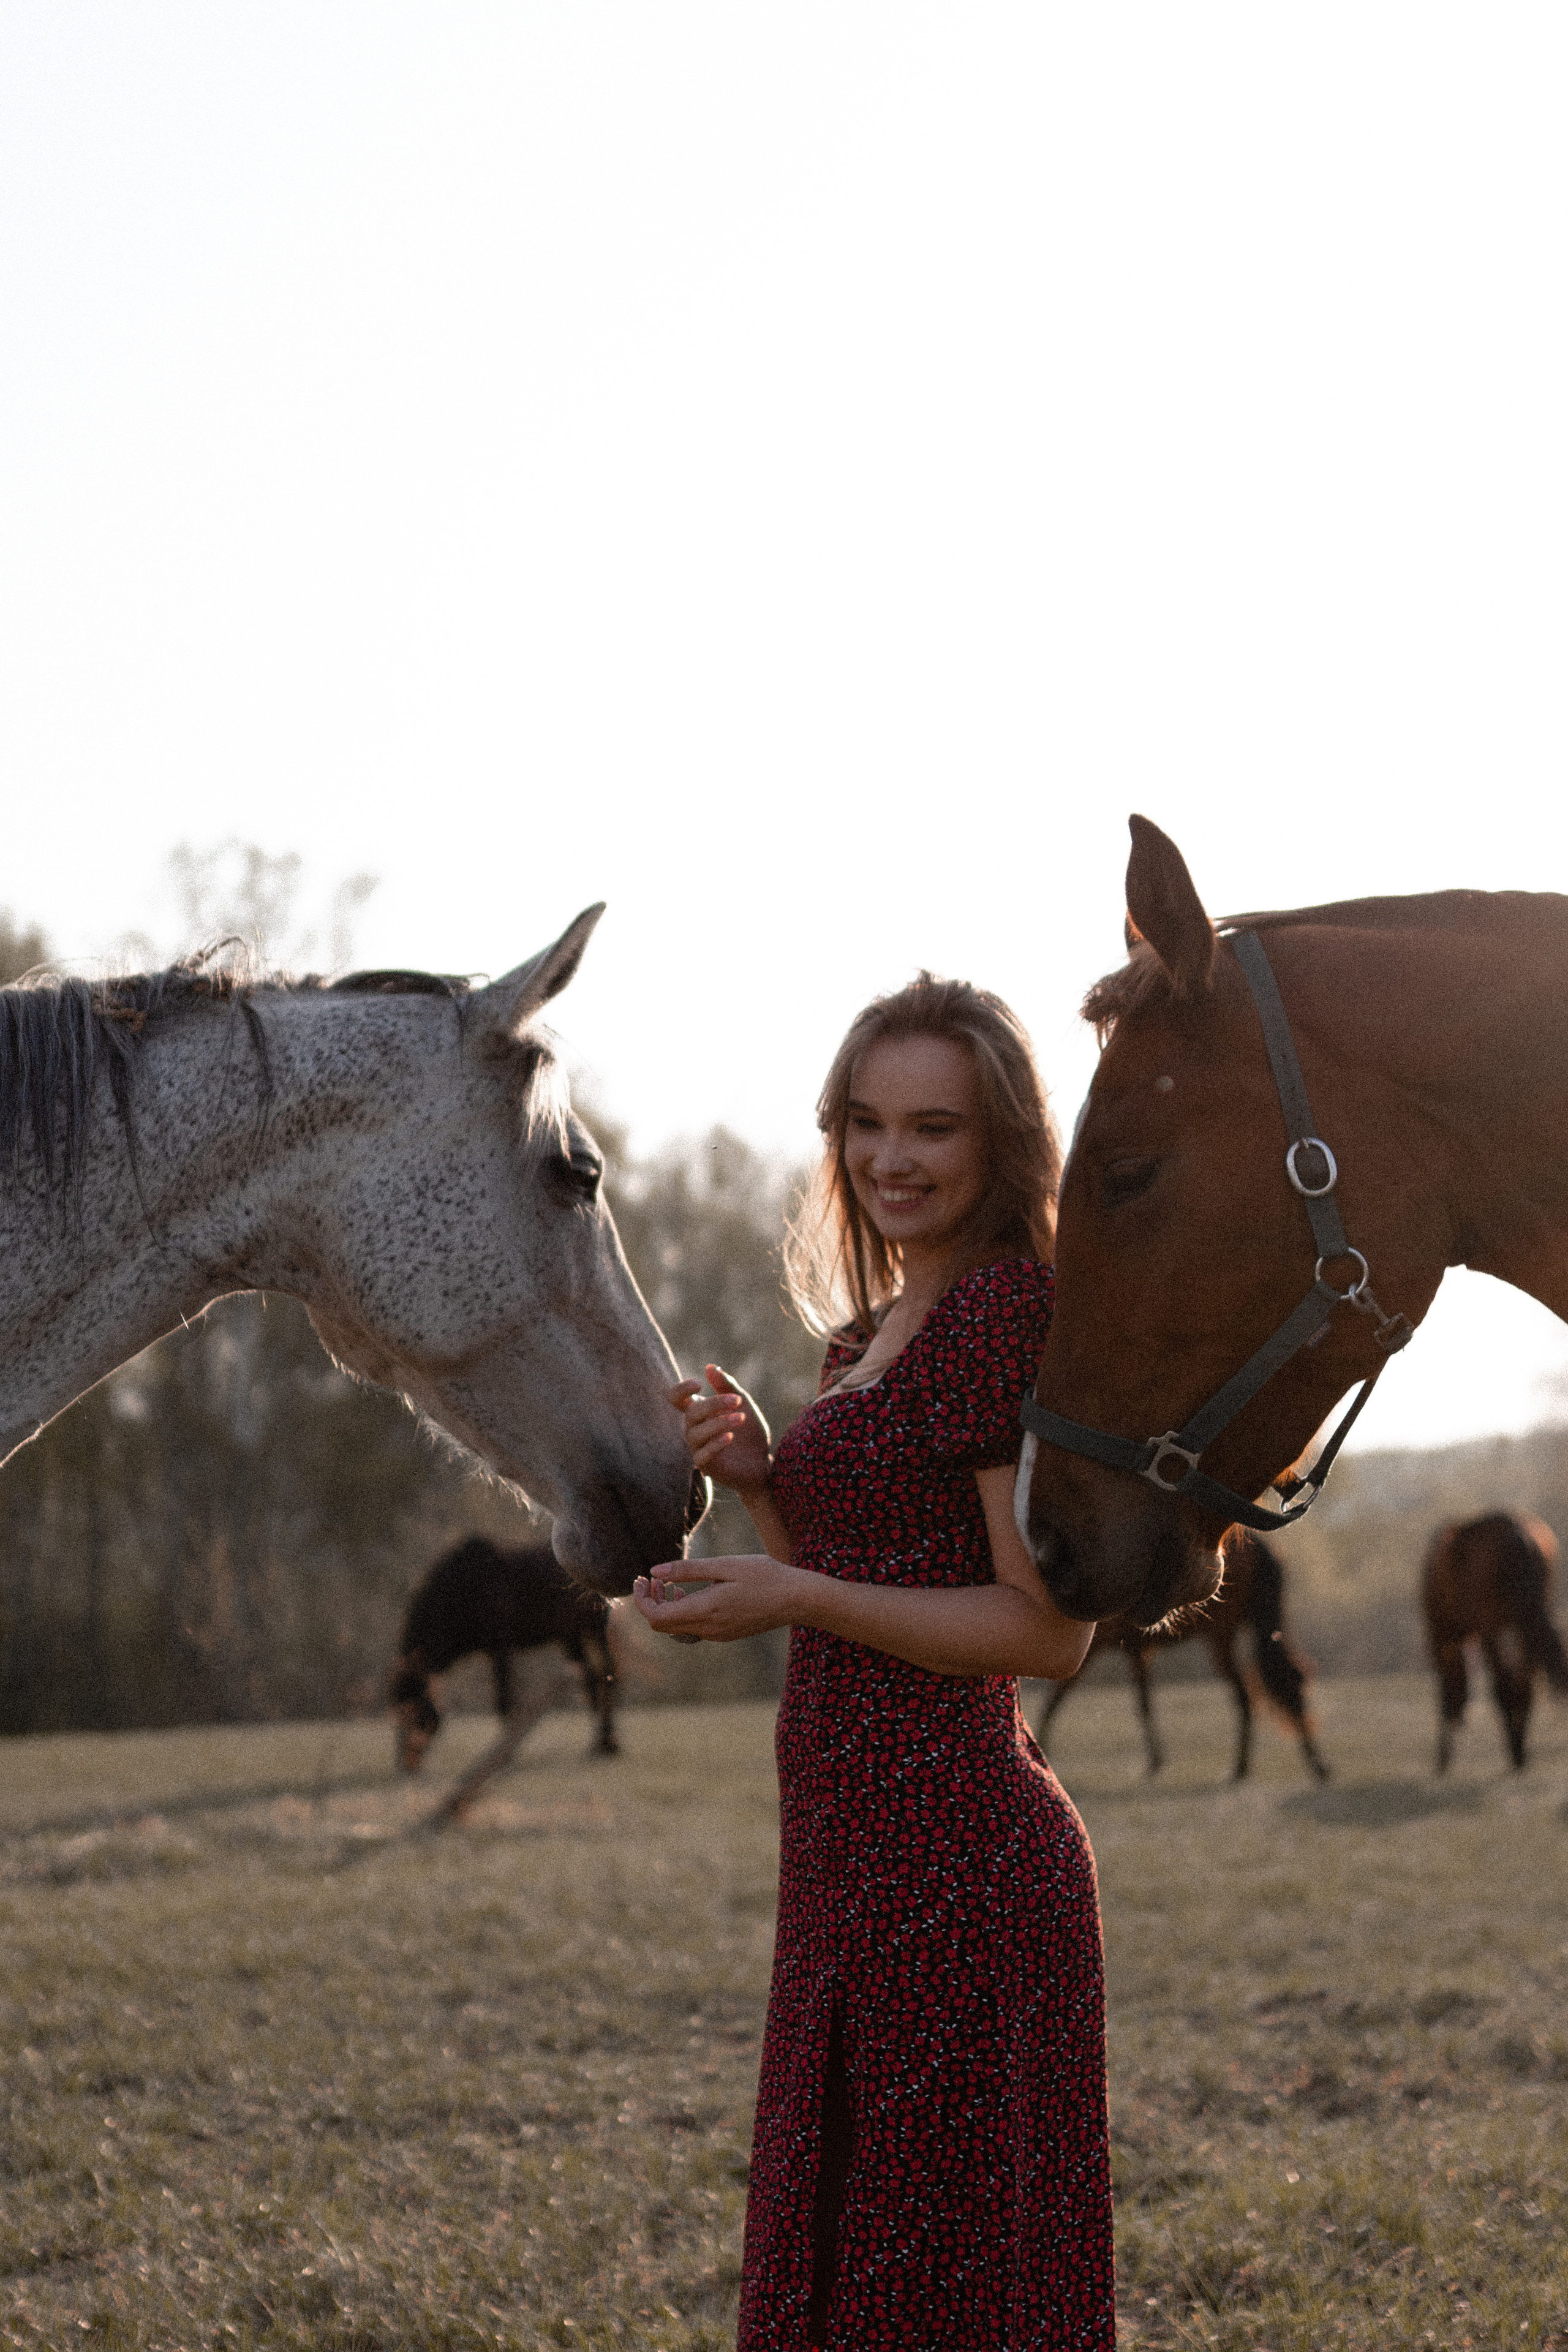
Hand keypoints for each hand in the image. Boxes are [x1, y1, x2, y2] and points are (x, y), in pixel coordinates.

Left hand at [632, 1553, 804, 1643]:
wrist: (797, 1599)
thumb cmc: (764, 1576)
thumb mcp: (725, 1565)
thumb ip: (688, 1570)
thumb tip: (654, 1572)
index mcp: (705, 1610)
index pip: (656, 1617)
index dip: (641, 1600)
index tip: (640, 1579)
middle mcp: (708, 1629)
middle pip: (662, 1626)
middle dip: (650, 1602)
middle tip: (651, 1578)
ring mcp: (717, 1635)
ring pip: (677, 1629)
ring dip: (667, 1607)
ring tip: (671, 1584)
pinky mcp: (726, 1634)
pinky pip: (693, 1629)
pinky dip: (683, 1612)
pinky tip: (692, 1594)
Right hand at [668, 1365, 772, 1495]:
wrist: (761, 1463)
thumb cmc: (749, 1433)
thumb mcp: (742, 1404)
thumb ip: (726, 1386)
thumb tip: (710, 1366)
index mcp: (699, 1412)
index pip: (676, 1399)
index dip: (681, 1390)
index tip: (699, 1383)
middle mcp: (694, 1429)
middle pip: (692, 1413)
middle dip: (714, 1404)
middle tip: (737, 1400)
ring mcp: (698, 1448)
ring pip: (697, 1433)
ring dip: (719, 1423)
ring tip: (741, 1418)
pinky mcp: (706, 1466)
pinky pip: (702, 1455)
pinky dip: (715, 1444)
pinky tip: (730, 1437)